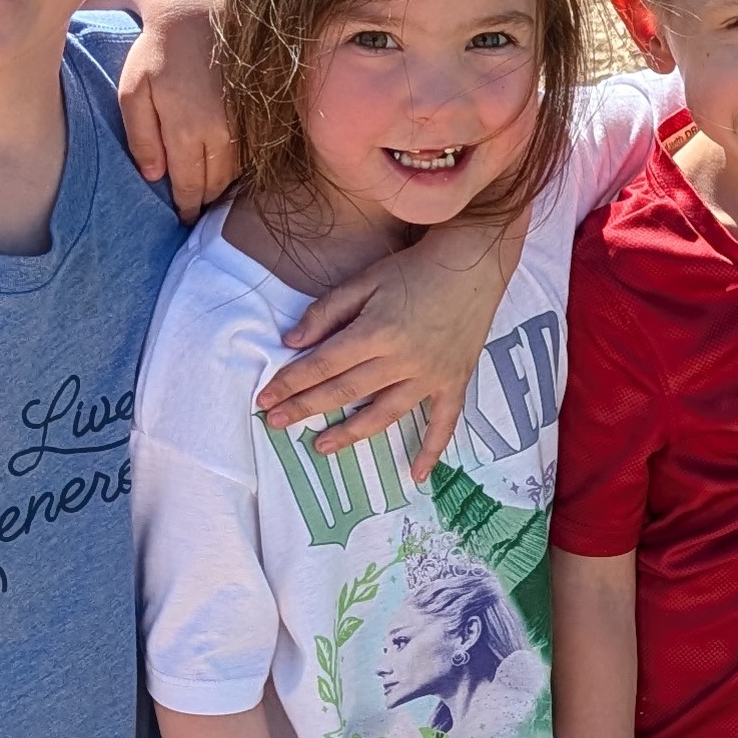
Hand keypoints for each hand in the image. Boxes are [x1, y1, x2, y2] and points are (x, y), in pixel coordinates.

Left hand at [117, 0, 236, 220]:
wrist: (199, 12)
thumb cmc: (158, 51)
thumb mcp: (133, 91)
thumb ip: (141, 137)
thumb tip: (155, 176)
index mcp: (188, 130)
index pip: (190, 185)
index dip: (185, 206)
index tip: (183, 218)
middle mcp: (223, 132)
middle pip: (215, 184)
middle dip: (203, 199)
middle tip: (194, 209)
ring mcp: (245, 121)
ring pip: (237, 171)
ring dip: (222, 185)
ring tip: (209, 191)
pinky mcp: (258, 111)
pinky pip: (250, 151)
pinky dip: (239, 164)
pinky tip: (227, 164)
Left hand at [261, 222, 517, 461]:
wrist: (473, 263)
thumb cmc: (414, 269)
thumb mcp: (364, 279)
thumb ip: (326, 311)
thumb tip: (291, 342)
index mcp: (376, 332)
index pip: (322, 364)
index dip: (290, 383)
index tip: (265, 398)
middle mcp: (402, 360)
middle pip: (345, 392)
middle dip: (306, 409)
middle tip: (275, 424)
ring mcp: (430, 376)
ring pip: (384, 414)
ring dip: (350, 433)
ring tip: (321, 446)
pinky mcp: (454, 382)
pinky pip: (443, 422)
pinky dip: (432, 449)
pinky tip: (417, 474)